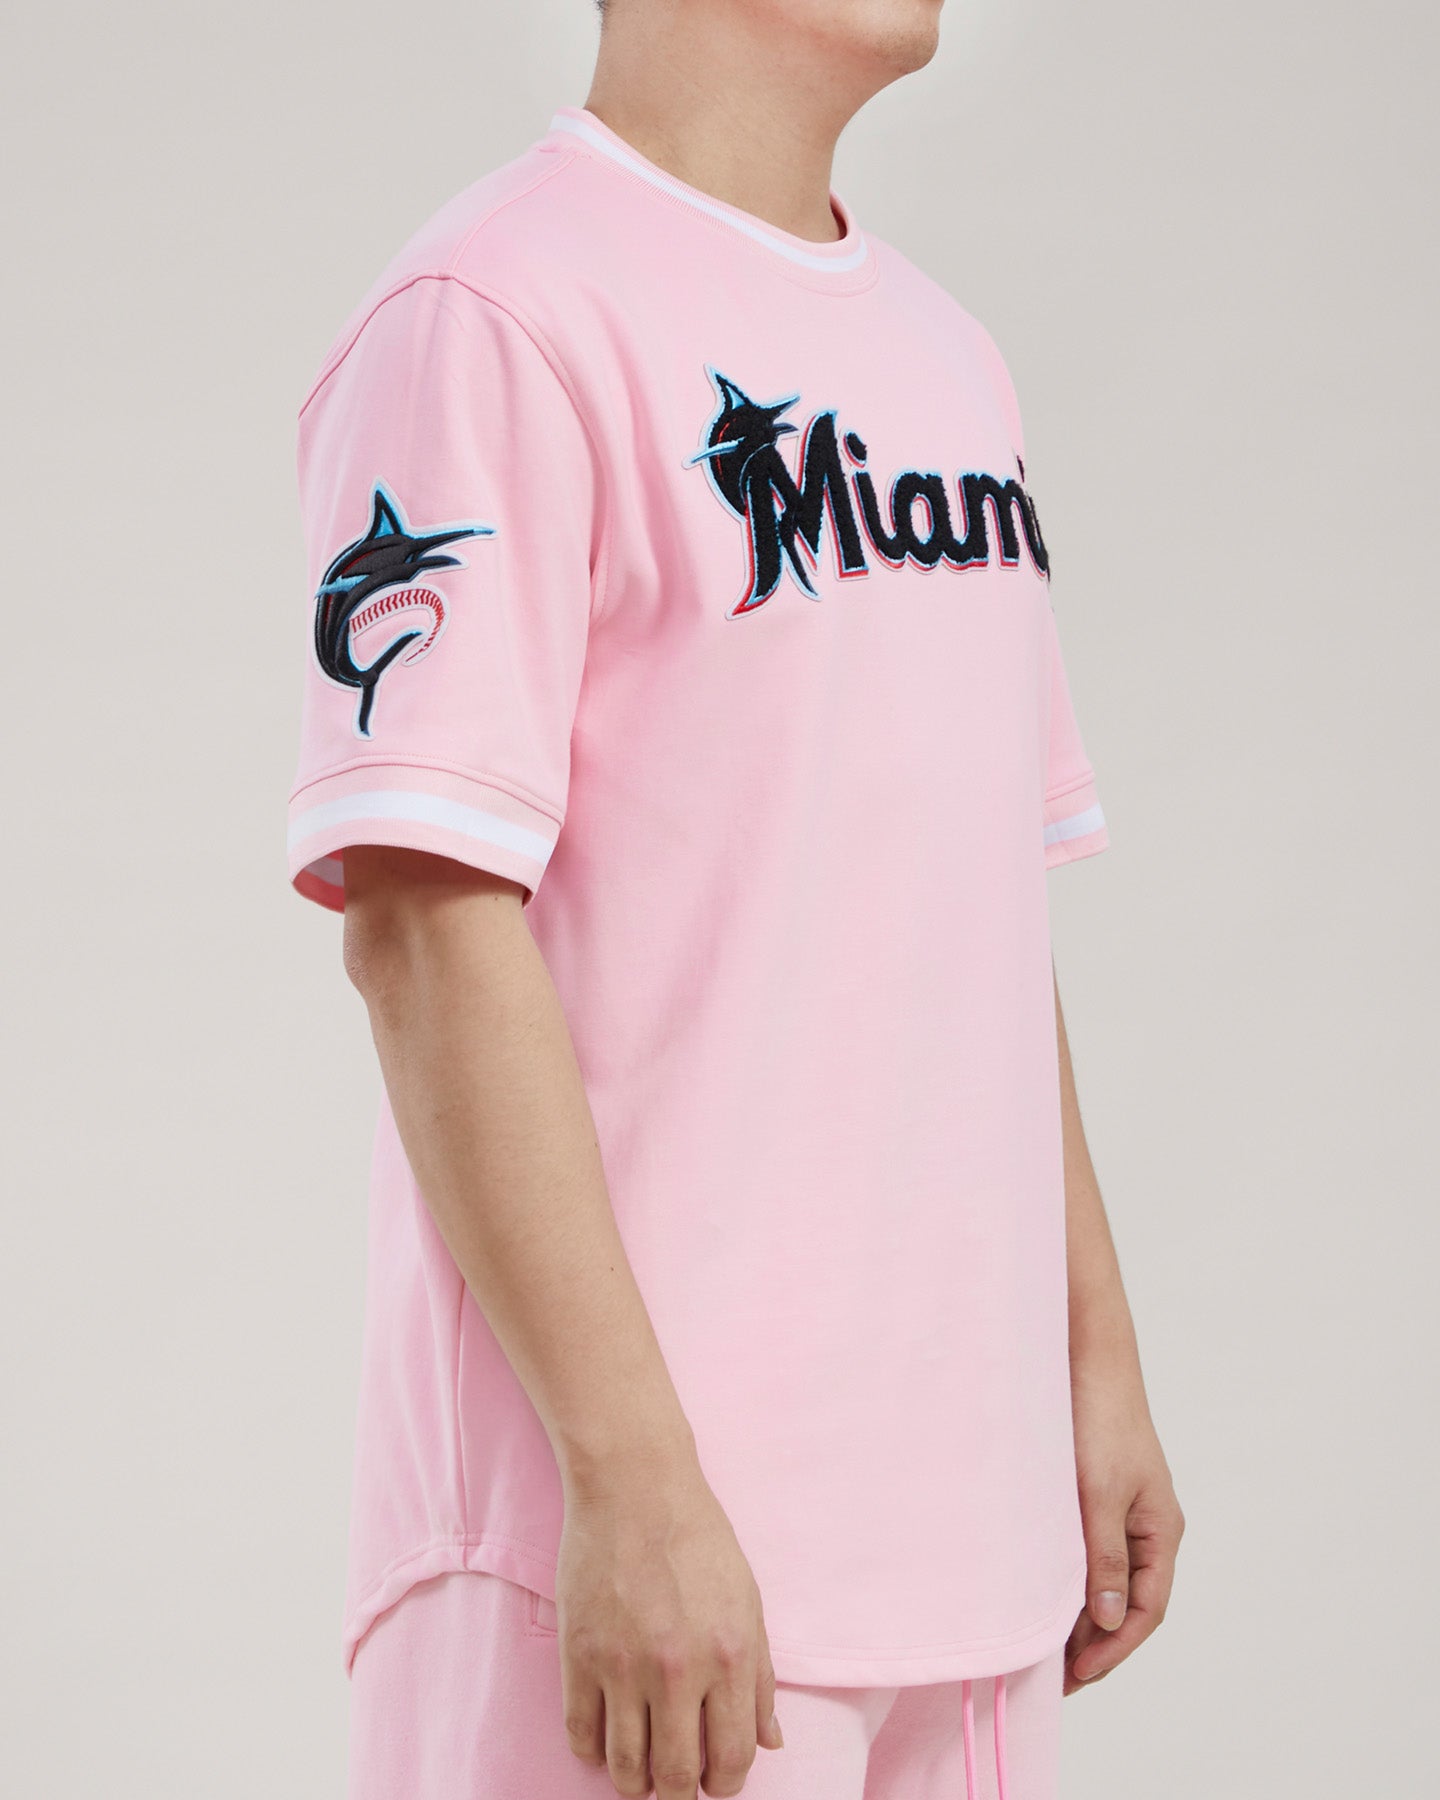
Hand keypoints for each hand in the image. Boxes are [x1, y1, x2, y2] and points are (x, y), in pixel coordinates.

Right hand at [555, 1449, 783, 1797]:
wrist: (634, 1486)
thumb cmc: (698, 1538)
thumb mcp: (747, 1601)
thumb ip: (760, 1677)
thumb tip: (770, 1741)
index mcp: (730, 1657)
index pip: (732, 1759)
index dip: (726, 1785)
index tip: (716, 1783)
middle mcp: (678, 1670)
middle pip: (677, 1777)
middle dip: (680, 1794)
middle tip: (677, 1786)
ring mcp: (623, 1665)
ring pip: (626, 1768)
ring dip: (636, 1783)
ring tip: (642, 1774)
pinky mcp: (578, 1654)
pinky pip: (581, 1734)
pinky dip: (594, 1753)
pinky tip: (606, 1744)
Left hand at [1064, 1351, 1184, 1695]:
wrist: (1086, 1356)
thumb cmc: (1098, 1420)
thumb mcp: (1100, 1495)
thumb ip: (1105, 1558)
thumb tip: (1109, 1620)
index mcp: (1161, 1530)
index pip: (1147, 1610)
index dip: (1114, 1649)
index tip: (1076, 1675)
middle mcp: (1148, 1525)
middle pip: (1128, 1600)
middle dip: (1095, 1639)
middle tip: (1052, 1674)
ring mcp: (1124, 1509)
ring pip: (1106, 1576)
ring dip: (1081, 1611)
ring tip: (1043, 1643)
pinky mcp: (1097, 1492)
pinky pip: (1089, 1549)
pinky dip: (1070, 1577)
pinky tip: (1041, 1589)